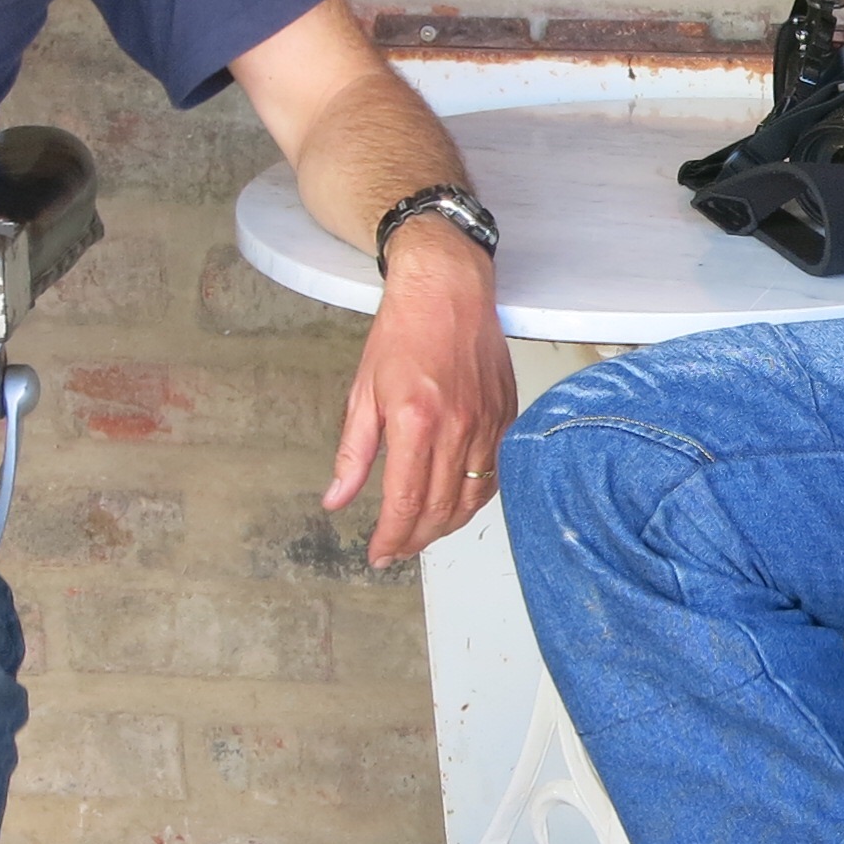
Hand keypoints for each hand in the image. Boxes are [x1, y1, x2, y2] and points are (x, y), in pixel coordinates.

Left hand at [330, 223, 518, 565]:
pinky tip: (455, 505)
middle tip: (396, 550)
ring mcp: (487, 423)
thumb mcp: (362, 392)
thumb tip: (336, 499)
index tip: (378, 553)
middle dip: (415, 540)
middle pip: (440, 510)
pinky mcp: (506, 416)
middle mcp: (458, 427)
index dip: (391, 538)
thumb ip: (352, 454)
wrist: (448, 290)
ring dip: (446, 527)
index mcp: (416, 422)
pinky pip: (495, 475)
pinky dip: (474, 500)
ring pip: (472, 499)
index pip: (406, 502)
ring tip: (423, 535)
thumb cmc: (404, 331)